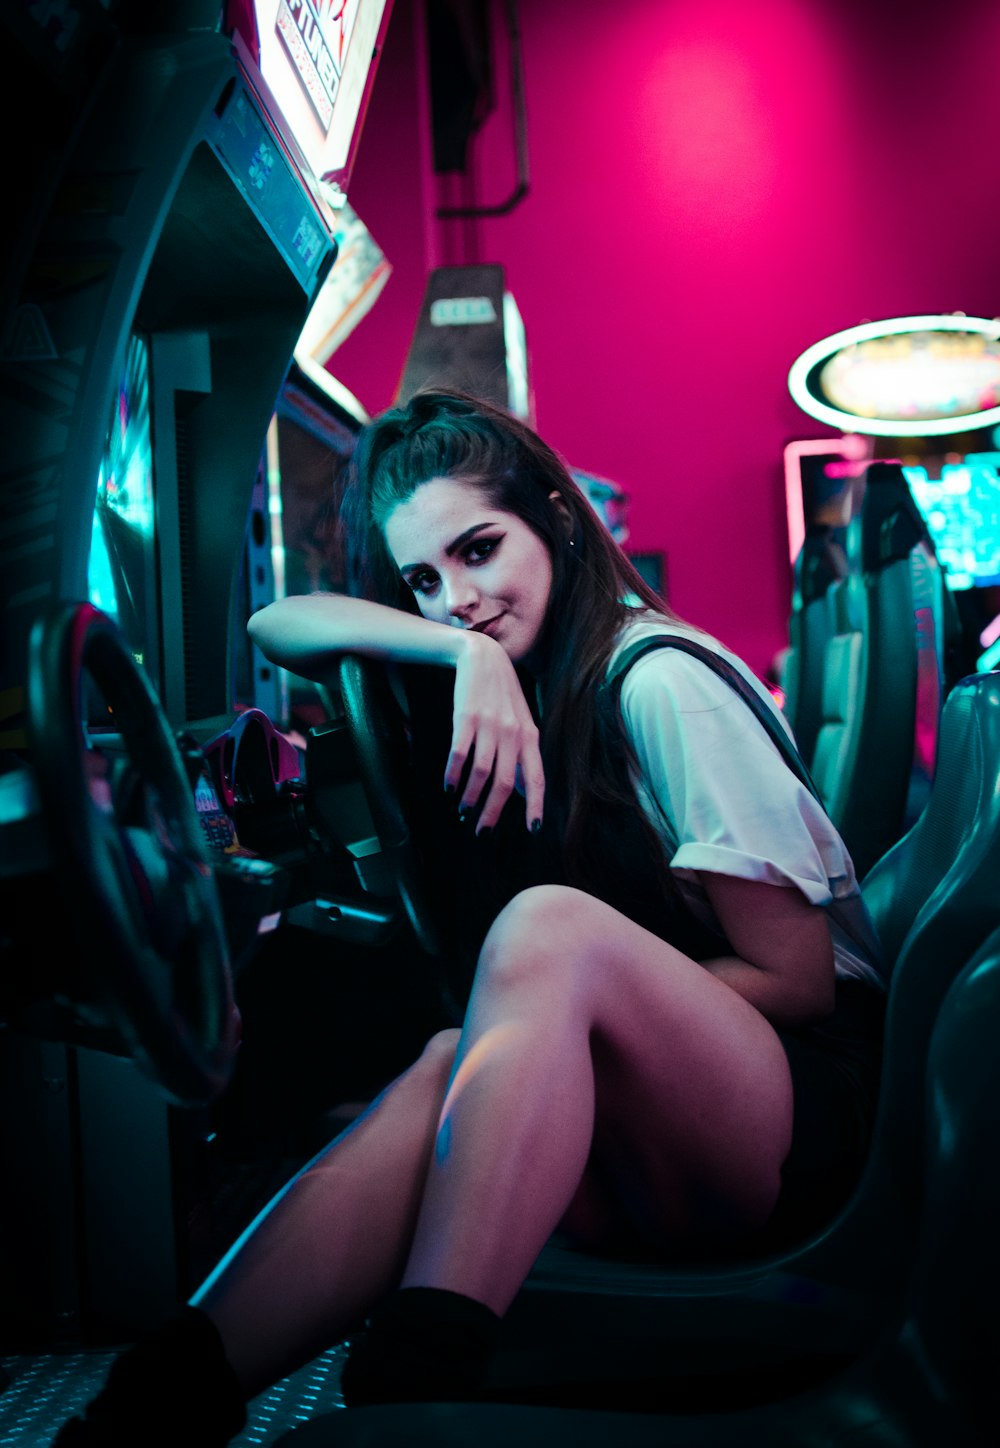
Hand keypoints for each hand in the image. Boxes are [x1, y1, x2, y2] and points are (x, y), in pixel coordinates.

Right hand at [445, 631, 544, 833]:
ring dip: (470, 797)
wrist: (482, 657)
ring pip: (482, 773)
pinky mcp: (466, 718)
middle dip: (492, 813)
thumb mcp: (520, 722)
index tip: (533, 830)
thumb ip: (523, 755)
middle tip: (481, 831)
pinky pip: (459, 754)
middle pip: (505, 784)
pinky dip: (453, 775)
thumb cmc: (502, 694)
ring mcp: (490, 725)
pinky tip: (448, 786)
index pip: (536, 778)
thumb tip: (523, 791)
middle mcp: (513, 733)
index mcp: (530, 737)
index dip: (536, 806)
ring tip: (463, 811)